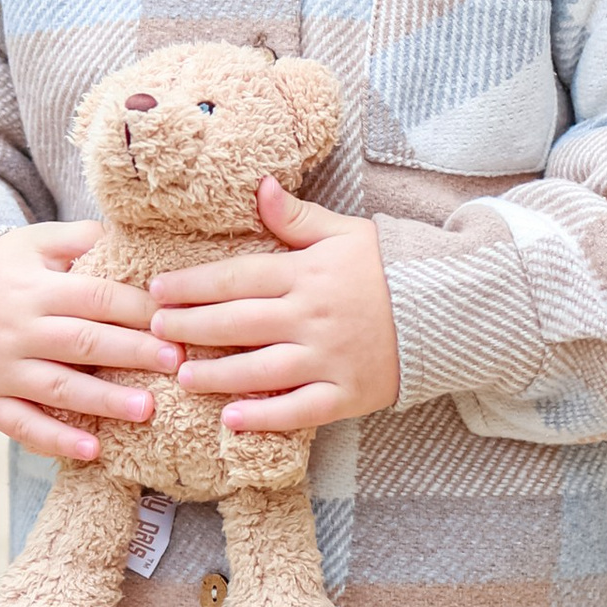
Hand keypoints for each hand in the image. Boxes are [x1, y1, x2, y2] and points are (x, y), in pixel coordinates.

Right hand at [0, 221, 180, 462]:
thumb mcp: (32, 243)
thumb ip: (80, 239)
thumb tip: (133, 233)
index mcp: (35, 289)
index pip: (95, 297)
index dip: (138, 309)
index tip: (176, 320)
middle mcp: (18, 330)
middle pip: (83, 343)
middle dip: (132, 353)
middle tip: (176, 363)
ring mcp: (1, 370)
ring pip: (58, 388)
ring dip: (104, 401)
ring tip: (147, 410)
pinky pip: (24, 426)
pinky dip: (57, 440)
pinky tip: (93, 450)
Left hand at [147, 180, 401, 434]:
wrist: (451, 307)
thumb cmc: (391, 267)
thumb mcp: (345, 232)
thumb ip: (296, 217)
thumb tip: (259, 186)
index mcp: (307, 273)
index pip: (237, 277)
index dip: (193, 284)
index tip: (156, 290)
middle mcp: (313, 316)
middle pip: (239, 322)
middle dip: (191, 326)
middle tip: (155, 331)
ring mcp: (330, 357)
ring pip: (262, 368)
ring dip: (218, 372)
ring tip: (183, 375)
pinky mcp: (348, 393)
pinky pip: (300, 409)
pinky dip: (265, 416)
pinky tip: (231, 419)